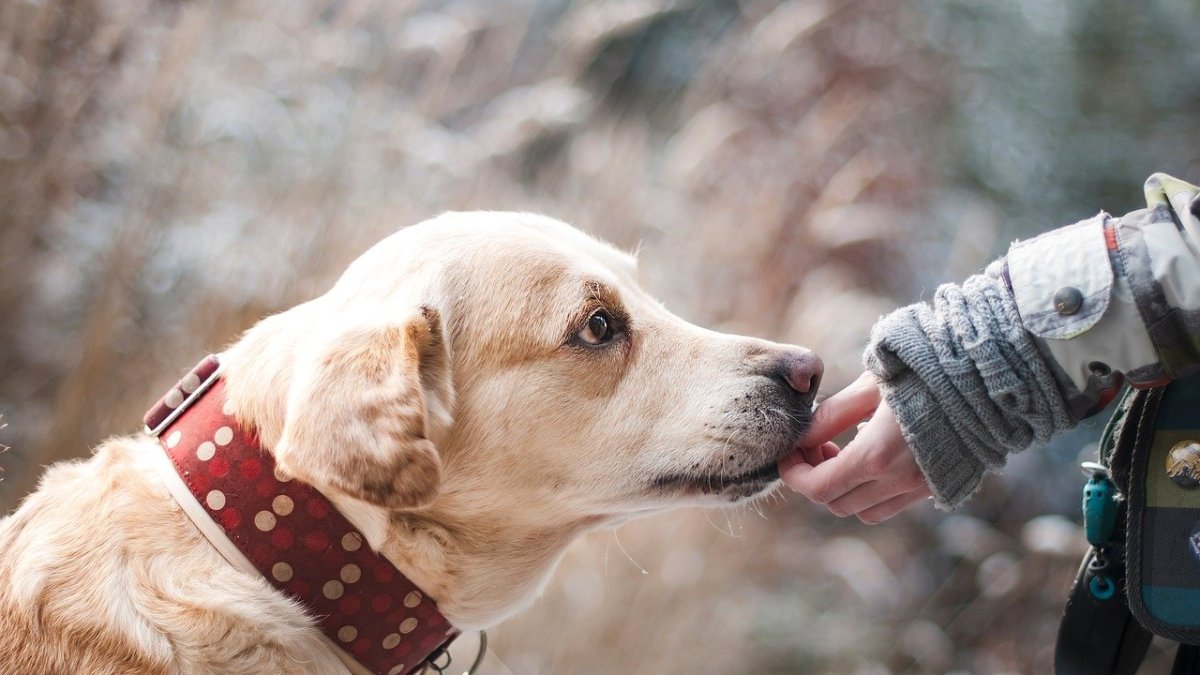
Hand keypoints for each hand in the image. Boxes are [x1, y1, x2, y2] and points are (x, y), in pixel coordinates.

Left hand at [779, 372, 931, 523]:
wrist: (989, 377)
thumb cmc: (925, 371)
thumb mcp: (870, 385)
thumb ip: (832, 415)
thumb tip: (802, 436)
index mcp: (877, 455)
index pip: (818, 487)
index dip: (794, 474)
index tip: (788, 453)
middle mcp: (899, 481)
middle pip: (836, 503)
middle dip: (815, 479)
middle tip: (815, 446)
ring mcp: (921, 488)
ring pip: (864, 511)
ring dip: (843, 489)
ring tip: (842, 451)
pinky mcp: (938, 486)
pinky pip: (892, 504)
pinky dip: (871, 491)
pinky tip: (873, 454)